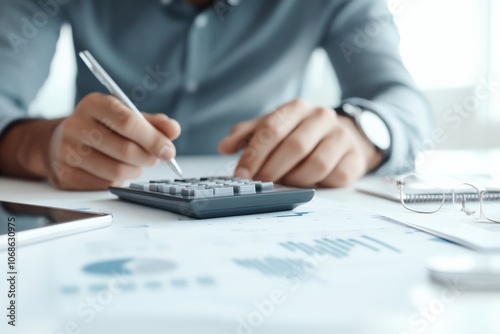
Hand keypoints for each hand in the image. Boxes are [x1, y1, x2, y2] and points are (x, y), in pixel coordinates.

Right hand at [45, 93, 180, 189]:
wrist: (62, 141)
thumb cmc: (103, 128)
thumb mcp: (127, 117)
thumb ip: (153, 123)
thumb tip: (173, 130)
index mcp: (94, 104)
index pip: (129, 122)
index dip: (154, 139)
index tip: (169, 150)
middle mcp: (76, 125)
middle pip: (125, 150)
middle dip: (148, 158)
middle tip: (155, 158)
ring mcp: (67, 151)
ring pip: (116, 171)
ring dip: (135, 171)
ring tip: (134, 164)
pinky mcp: (65, 174)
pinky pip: (104, 184)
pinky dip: (118, 180)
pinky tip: (115, 171)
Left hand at [219, 99, 382, 187]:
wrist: (342, 136)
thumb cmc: (299, 133)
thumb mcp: (272, 128)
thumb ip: (247, 135)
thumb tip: (225, 147)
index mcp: (297, 108)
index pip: (272, 129)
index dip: (254, 154)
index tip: (241, 173)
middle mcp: (321, 117)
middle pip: (294, 146)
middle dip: (272, 169)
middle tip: (259, 183)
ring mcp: (341, 137)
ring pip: (315, 164)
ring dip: (294, 179)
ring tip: (283, 183)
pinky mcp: (354, 158)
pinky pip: (333, 176)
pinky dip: (316, 184)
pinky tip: (306, 183)